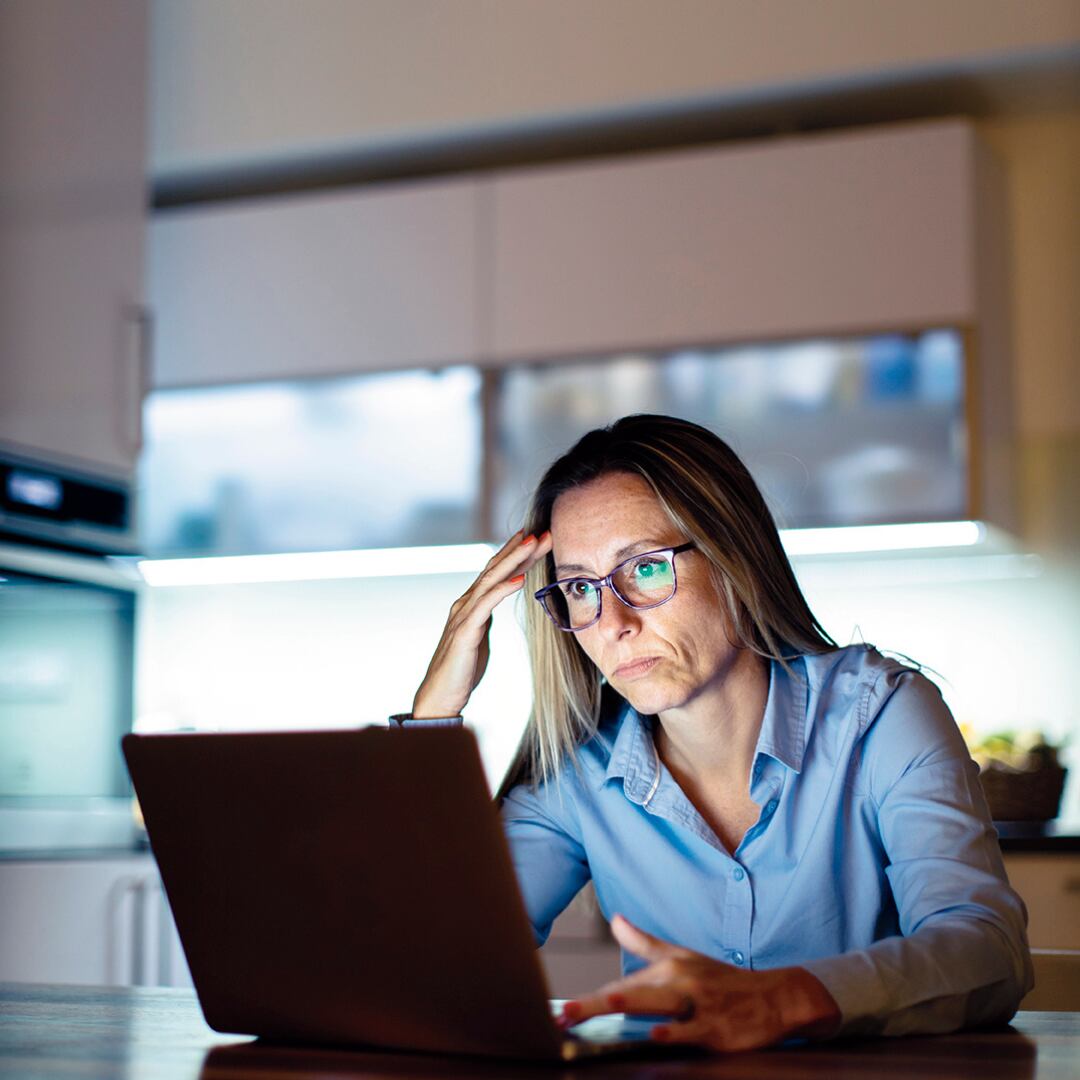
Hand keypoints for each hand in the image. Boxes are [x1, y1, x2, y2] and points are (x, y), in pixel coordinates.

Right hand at [412, 530, 552, 718]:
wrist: (440, 696)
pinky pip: (486, 605)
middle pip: (495, 568)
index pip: (495, 571)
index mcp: (471, 604)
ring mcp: (463, 615)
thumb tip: (497, 604)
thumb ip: (486, 616)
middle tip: (542, 531)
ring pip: (491, 579)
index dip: (514, 553)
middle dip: (520, 549)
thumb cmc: (461, 668)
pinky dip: (502, 590)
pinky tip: (520, 580)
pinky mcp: (465, 631)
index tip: (534, 536)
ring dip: (513, 559)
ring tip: (532, 543)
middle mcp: (465, 603)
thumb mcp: (479, 635)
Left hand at [559, 914, 840, 1051]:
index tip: (559, 1011)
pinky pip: (692, 1033)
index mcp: (666, 970)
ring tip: (604, 1005)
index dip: (588, 1000)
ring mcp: (697, 1007)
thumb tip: (615, 920)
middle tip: (563, 1015)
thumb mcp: (682, 957)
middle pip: (629, 994)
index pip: (619, 987)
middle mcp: (677, 985)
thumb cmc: (721, 980)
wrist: (775, 997)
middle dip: (594, 1005)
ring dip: (630, 1006)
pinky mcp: (717, 1030)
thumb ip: (644, 942)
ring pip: (658, 1006)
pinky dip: (676, 1032)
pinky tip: (656, 1034)